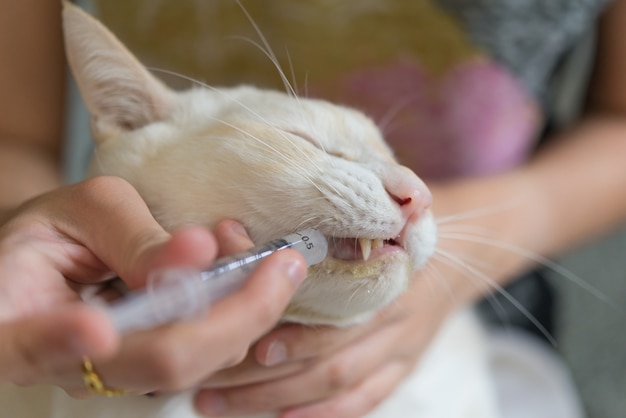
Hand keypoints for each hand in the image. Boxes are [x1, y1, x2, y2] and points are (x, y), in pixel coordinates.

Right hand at [0, 176, 305, 397]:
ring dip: (248, 307)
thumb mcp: (82, 211)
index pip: (36, 348)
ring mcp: (122, 374)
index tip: (100, 322)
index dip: (69, 340)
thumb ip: (131, 236)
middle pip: (163, 363)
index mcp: (17, 328)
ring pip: (200, 363)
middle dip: (240, 312)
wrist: (52, 262)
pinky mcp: (154, 367)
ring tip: (266, 255)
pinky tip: (252, 272)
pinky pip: (211, 354)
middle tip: (286, 262)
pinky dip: (242, 312)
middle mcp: (76, 367)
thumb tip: (198, 250)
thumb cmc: (56, 231)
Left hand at [194, 227, 455, 417]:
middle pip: (329, 361)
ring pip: (338, 386)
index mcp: (387, 276)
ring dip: (277, 400)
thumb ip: (325, 227)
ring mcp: (402, 349)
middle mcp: (396, 319)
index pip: (339, 316)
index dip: (298, 335)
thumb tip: (241, 227)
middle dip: (265, 378)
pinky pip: (365, 400)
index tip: (249, 343)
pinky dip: (324, 414)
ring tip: (219, 404)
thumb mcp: (379, 219)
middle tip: (207, 384)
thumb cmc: (399, 234)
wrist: (457, 260)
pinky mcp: (403, 368)